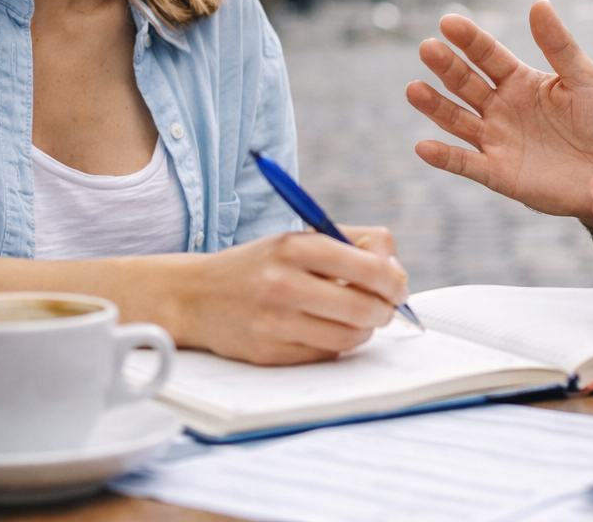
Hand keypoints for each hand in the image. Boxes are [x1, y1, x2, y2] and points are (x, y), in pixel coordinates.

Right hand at [176, 225, 410, 365]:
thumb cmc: (260, 265)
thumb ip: (354, 243)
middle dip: (385, 310)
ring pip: (350, 337)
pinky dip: (336, 344)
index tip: (397, 286)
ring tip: (355, 318)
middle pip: (365, 307)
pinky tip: (325, 329)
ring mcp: (275, 322)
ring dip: (364, 330)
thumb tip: (396, 271)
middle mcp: (284, 283)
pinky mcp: (269, 353)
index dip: (394, 281)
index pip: (369, 268)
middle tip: (383, 307)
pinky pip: (325, 354)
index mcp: (295, 247)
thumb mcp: (300, 239)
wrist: (195, 295)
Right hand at [406, 1, 592, 219]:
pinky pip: (466, 164)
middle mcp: (502, 107)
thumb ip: (560, 46)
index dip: (469, 39)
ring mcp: (497, 140)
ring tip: (414, 89)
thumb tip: (539, 3)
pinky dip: (444, 158)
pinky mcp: (498, 173)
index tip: (449, 22)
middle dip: (447, 67)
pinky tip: (423, 147)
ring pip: (458, 121)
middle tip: (428, 48)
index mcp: (520, 81)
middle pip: (466, 83)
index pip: (488, 55)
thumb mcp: (586, 79)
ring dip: (435, 106)